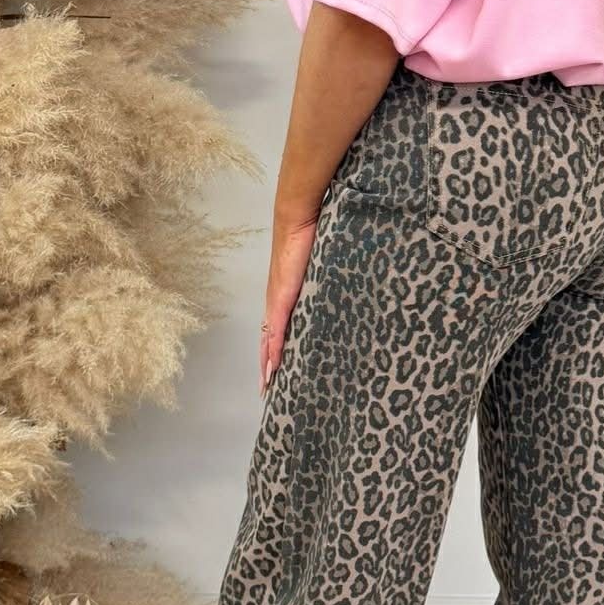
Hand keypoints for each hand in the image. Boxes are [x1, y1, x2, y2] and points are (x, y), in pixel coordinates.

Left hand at [259, 215, 319, 393]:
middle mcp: (276, 300)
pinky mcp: (281, 297)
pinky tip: (273, 366)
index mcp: (285, 293)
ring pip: (268, 340)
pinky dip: (274, 349)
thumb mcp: (318, 264)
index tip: (274, 367)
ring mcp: (277, 300)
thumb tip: (337, 283)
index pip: (275, 327)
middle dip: (266, 363)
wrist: (298, 218)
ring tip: (267, 384)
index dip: (273, 348)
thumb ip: (322, 278)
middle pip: (267, 339)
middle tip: (267, 386)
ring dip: (267, 363)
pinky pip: (276, 330)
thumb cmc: (311, 236)